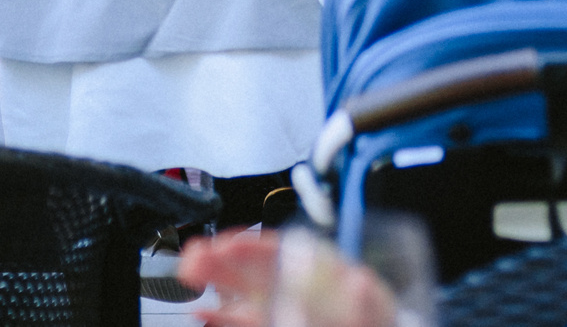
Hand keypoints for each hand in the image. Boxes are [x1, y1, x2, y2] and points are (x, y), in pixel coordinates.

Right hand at [179, 230, 396, 326]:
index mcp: (322, 269)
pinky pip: (247, 322)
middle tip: (195, 256)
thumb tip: (357, 284)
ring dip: (217, 282)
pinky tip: (202, 313)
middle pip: (257, 269)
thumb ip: (362, 298)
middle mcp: (298, 286)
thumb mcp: (371, 304)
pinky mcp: (275, 325)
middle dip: (224, 260)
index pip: (284, 251)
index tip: (229, 246)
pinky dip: (224, 318)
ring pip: (246, 293)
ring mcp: (284, 308)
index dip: (254, 247)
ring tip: (190, 271)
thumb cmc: (376, 318)